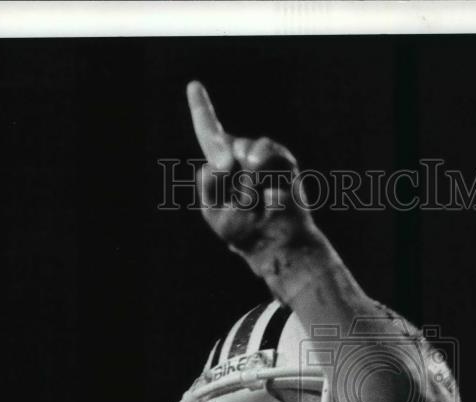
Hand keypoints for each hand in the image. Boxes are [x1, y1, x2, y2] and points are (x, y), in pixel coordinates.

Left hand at [187, 81, 317, 261]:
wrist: (275, 241)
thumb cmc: (244, 230)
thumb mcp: (212, 210)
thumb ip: (208, 182)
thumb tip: (230, 158)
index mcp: (223, 166)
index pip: (209, 132)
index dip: (202, 108)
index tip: (194, 85)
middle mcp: (242, 154)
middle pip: (220, 143)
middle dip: (223, 171)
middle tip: (240, 199)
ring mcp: (262, 155)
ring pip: (241, 148)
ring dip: (244, 180)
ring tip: (255, 199)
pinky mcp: (282, 160)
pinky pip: (263, 154)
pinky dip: (260, 173)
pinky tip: (268, 190)